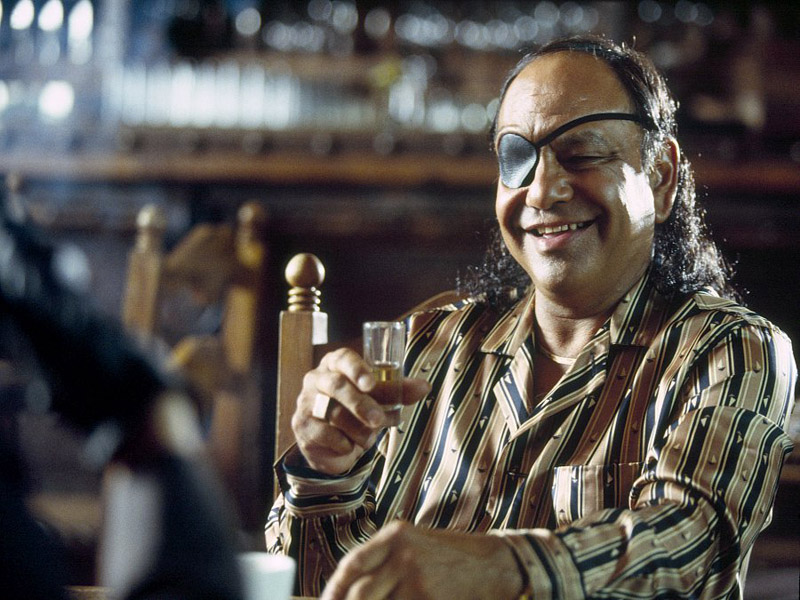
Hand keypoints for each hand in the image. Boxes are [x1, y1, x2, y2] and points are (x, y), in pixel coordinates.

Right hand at [292, 348, 429, 474]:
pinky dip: (342, 442)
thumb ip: (400, 391)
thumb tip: (425, 386)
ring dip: (357, 429)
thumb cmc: (357, 410)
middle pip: (337, 386)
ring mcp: (306, 401)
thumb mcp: (379, 399)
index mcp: (336, 364)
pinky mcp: (302, 425)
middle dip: (361, 404)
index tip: (371, 384)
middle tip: (379, 419)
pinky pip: (324, 433)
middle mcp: (317, 378)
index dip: (357, 369)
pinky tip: (350, 445)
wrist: (332, 443)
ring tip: (369, 438)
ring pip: (332, 413)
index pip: (343, 358)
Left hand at [320, 522, 523, 599]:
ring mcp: (416, 579)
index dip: (334, 589)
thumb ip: (386, 559)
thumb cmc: (454, 556)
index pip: (352, 564)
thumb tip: (350, 587)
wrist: (497, 564)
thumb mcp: (417, 545)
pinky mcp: (428, 599)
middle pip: (359, 592)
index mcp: (396, 535)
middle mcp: (403, 553)